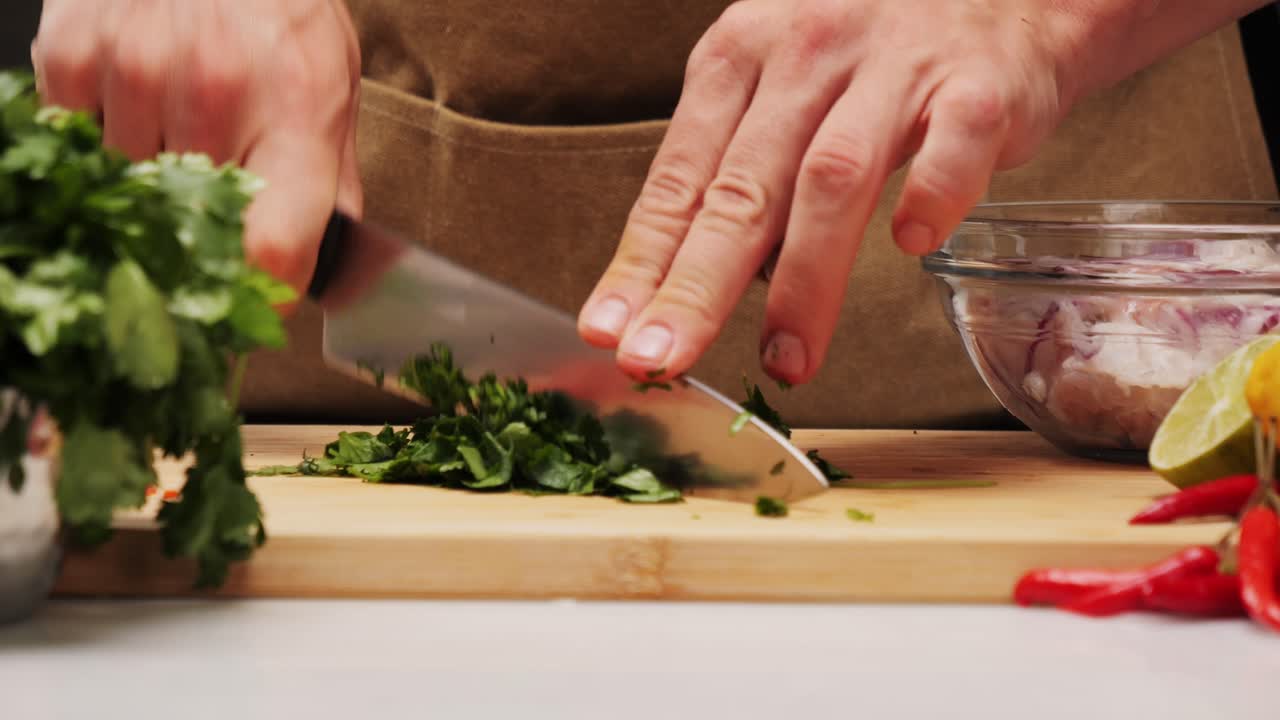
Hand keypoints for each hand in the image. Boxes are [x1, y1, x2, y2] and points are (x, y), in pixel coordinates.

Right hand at [31, 0, 363, 301]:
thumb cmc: (283, 17)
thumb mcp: (334, 93)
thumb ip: (330, 189)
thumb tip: (324, 280)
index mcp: (298, 110)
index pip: (270, 247)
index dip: (260, 294)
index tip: (257, 303)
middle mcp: (217, 89)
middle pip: (190, 227)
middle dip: (203, 230)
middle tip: (214, 195)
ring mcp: (137, 68)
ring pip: (128, 189)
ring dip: (150, 177)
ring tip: (180, 125)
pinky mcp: (73, 53)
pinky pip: (77, 141)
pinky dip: (104, 135)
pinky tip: (138, 97)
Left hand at [578, 0, 1079, 384]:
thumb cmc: (873, 56)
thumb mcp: (783, 88)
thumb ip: (744, 174)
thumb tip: (695, 282)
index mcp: (741, 55)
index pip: (678, 178)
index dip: (642, 261)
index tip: (608, 331)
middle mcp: (807, 53)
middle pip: (741, 189)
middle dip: (695, 286)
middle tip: (661, 359)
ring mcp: (893, 65)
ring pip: (833, 180)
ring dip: (805, 281)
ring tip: (786, 359)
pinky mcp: (978, 85)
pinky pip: (951, 149)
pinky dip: (930, 198)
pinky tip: (909, 245)